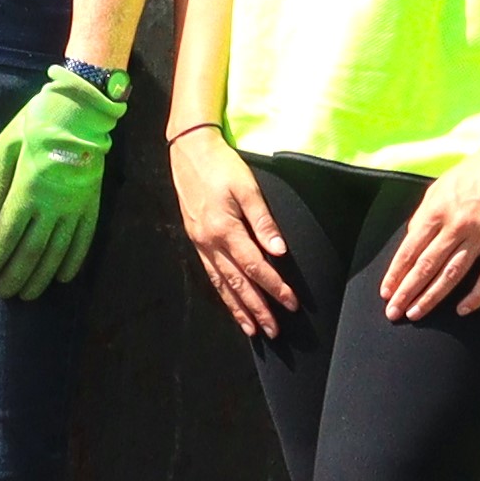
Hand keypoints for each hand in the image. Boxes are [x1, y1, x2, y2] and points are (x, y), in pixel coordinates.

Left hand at [0, 66, 120, 298]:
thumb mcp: (4, 145)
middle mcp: (52, 204)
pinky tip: (62, 277)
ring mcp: (75, 207)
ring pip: (57, 251)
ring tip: (29, 294)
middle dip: (16, 275)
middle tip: (4, 294)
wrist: (82, 110)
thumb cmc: (36, 124)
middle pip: (32, 250)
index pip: (8, 233)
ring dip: (41, 276)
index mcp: (28, 189)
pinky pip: (84, 239)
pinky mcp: (92, 204)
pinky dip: (73, 261)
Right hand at [170, 130, 289, 333]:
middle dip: (256, 308)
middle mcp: (210, 242)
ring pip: (221, 283)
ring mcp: (200, 243)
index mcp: (225, 229)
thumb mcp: (247, 188)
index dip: (274, 287)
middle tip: (273, 330)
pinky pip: (211, 274)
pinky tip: (230, 303)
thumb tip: (278, 252)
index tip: (290, 303)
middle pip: (237, 283)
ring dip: (238, 308)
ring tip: (252, 329)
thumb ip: (263, 221)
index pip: (255, 267)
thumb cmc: (222, 166)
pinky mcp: (196, 239)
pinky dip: (222, 292)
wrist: (188, 150)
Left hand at [378, 139, 479, 317]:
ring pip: (452, 273)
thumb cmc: (471, 174)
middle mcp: (457, 225)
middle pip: (427, 265)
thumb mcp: (438, 188)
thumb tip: (410, 241)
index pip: (410, 249)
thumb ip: (423, 216)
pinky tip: (462, 309)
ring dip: (432, 296)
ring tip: (416, 313)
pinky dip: (476, 296)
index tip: (387, 292)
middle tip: (394, 311)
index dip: (396, 273)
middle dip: (407, 291)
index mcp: (437, 211)